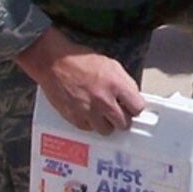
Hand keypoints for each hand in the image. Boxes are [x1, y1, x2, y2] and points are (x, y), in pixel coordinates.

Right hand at [13, 28, 143, 134]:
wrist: (54, 62)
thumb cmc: (80, 60)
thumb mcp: (111, 65)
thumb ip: (124, 82)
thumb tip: (132, 96)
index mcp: (116, 84)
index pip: (138, 108)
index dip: (135, 108)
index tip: (132, 107)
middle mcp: (103, 100)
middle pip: (123, 124)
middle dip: (122, 118)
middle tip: (117, 112)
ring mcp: (88, 111)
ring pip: (106, 130)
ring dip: (106, 124)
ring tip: (102, 114)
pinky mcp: (74, 117)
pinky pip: (88, 129)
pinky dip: (89, 123)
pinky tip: (88, 112)